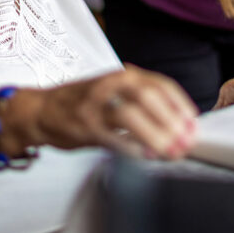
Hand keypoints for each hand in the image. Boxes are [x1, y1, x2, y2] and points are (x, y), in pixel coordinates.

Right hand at [30, 65, 197, 159]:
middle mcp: (109, 85)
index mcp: (122, 75)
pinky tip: (145, 158)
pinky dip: (131, 149)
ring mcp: (95, 105)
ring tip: (169, 152)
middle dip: (171, 121)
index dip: (180, 104)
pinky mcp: (83, 127)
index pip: (160, 84)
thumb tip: (176, 124)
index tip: (193, 123)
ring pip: (130, 115)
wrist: (40, 110)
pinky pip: (111, 138)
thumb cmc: (81, 102)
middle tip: (185, 141)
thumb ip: (141, 102)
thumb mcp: (114, 91)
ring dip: (155, 135)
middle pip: (148, 97)